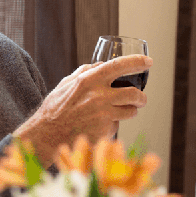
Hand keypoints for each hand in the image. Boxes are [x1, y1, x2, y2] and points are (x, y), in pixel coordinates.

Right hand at [14, 54, 151, 164]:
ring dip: (129, 111)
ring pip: (131, 112)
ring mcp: (103, 115)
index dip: (137, 62)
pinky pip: (117, 126)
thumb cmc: (55, 109)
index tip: (148, 61)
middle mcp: (99, 97)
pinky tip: (98, 126)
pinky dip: (112, 125)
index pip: (119, 65)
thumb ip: (85, 72)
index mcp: (89, 80)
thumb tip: (100, 65)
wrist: (47, 135)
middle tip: (140, 99)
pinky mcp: (105, 131)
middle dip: (141, 97)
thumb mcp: (66, 84)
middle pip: (134, 94)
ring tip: (117, 112)